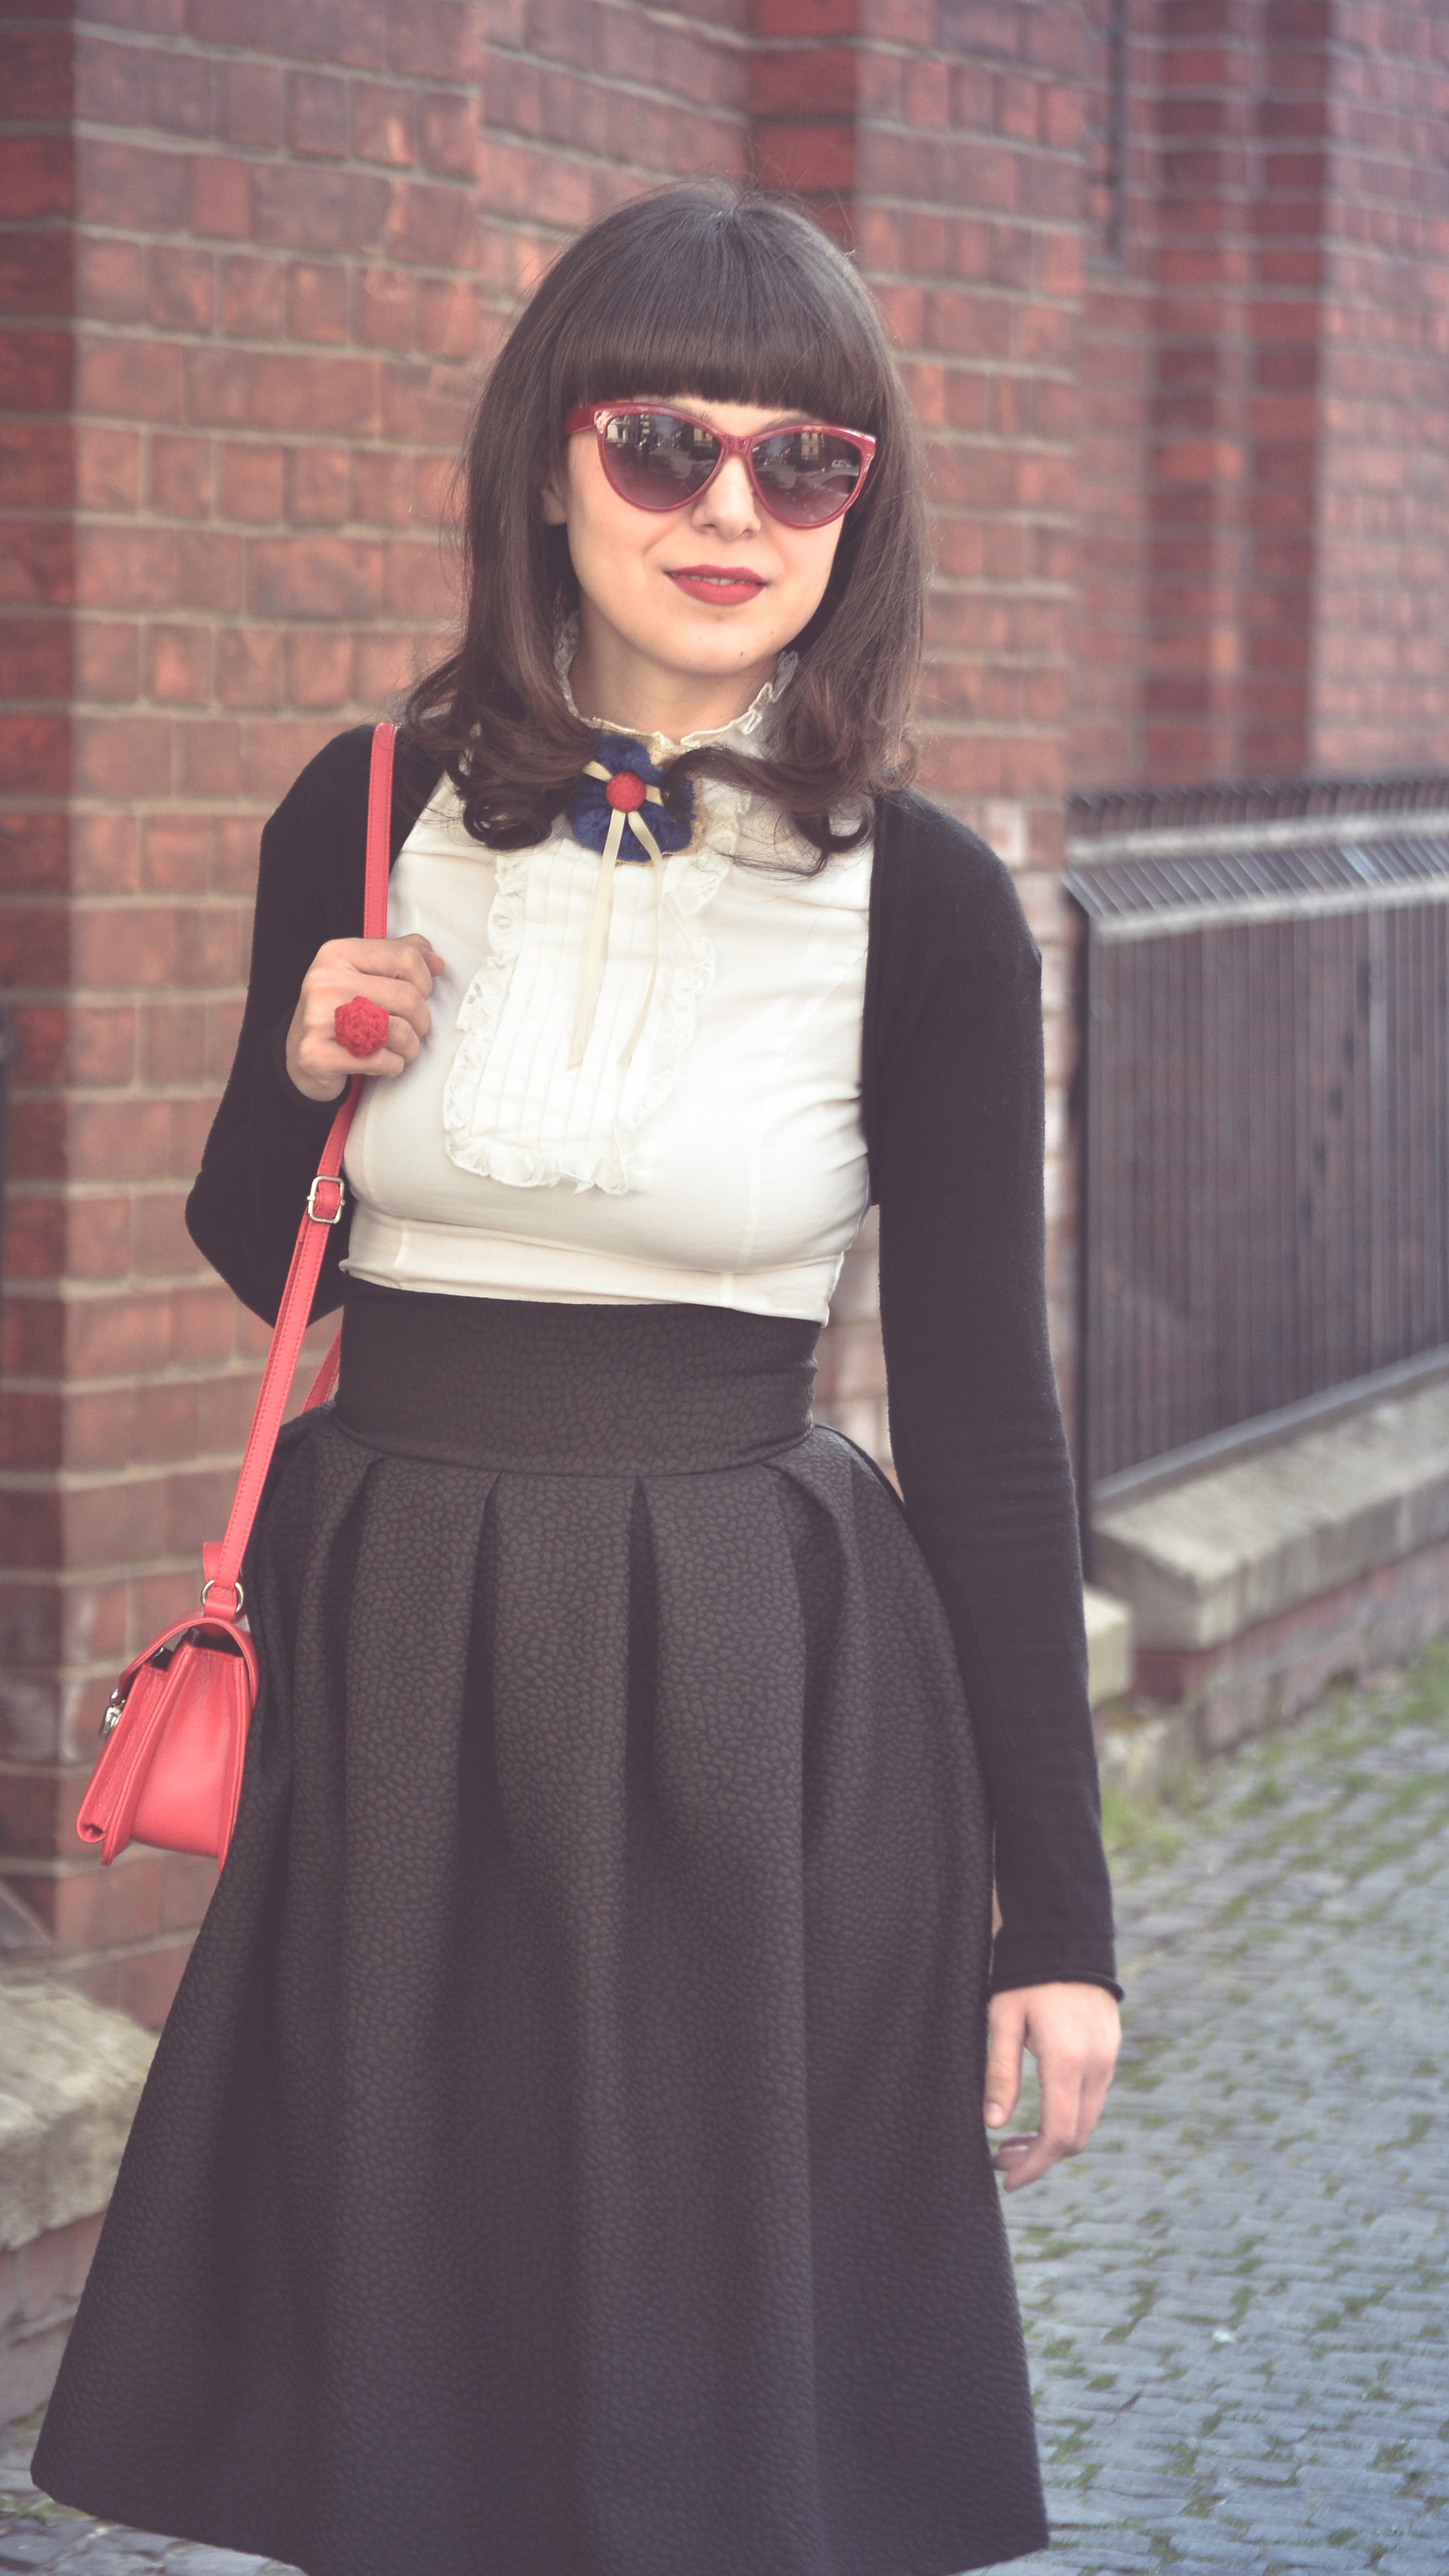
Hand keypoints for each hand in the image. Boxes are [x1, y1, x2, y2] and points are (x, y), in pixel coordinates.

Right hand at [285, 934, 445, 1102]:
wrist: (299, 1056)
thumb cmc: (342, 1012)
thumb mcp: (364, 975)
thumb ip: (398, 960)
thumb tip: (436, 962)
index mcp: (337, 954)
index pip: (405, 957)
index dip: (425, 981)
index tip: (419, 994)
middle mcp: (324, 981)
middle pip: (407, 997)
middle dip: (422, 1020)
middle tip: (414, 1029)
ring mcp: (317, 1019)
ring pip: (399, 1032)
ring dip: (411, 1047)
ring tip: (402, 1048)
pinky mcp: (317, 1055)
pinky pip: (382, 1061)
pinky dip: (393, 1066)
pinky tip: (383, 1062)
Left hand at [984, 1981, 1119, 2192]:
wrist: (1066, 1937)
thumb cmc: (1026, 1977)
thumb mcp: (1002, 2020)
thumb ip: (1000, 2073)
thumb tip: (994, 2124)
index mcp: (1067, 2061)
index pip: (1058, 2136)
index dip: (1034, 2166)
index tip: (1008, 2181)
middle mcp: (1097, 2066)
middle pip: (1075, 2137)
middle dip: (1039, 2158)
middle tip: (1000, 2160)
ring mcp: (1109, 2059)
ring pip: (1085, 2120)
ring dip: (1052, 2139)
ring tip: (1011, 2140)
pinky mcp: (1111, 2051)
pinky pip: (1091, 2098)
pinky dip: (1066, 2116)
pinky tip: (1038, 2112)